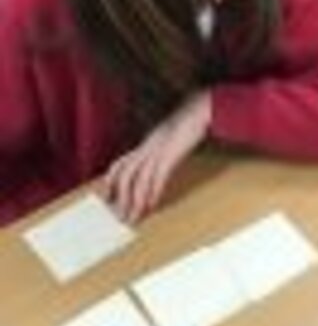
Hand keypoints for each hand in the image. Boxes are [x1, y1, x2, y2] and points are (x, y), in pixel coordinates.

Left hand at [101, 92, 211, 222]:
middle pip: (125, 174)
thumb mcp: (170, 138)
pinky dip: (153, 191)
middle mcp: (147, 147)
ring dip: (134, 200)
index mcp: (145, 144)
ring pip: (138, 177)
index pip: (119, 164)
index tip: (107, 199)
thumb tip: (157, 167)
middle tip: (120, 216)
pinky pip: (158, 175)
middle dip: (121, 197)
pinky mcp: (171, 152)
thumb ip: (161, 151)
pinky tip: (152, 204)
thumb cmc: (188, 124)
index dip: (110, 183)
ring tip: (134, 216)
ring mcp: (157, 149)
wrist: (201, 109)